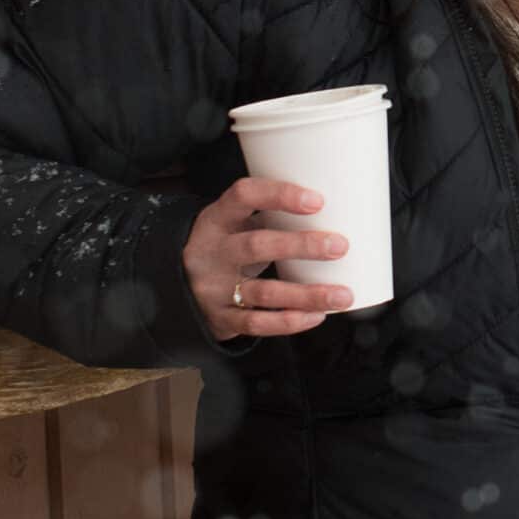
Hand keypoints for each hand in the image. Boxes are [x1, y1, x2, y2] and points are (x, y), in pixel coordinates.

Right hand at [184, 178, 354, 340]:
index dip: (279, 195)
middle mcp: (213, 251)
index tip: (317, 200)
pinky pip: (257, 323)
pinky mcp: (220, 318)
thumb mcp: (236, 224)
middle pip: (257, 246)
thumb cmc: (227, 246)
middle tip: (340, 246)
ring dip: (307, 294)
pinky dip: (290, 321)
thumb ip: (272, 217)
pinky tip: (317, 316)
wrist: (175, 285)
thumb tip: (342, 213)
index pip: (244, 195)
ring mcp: (214, 288)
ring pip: (263, 291)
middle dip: (302, 246)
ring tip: (343, 295)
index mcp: (218, 219)